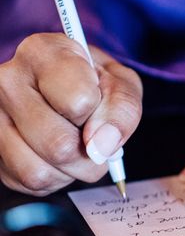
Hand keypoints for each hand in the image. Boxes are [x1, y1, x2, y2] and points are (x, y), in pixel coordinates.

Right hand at [0, 33, 141, 194]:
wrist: (70, 90)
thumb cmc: (96, 84)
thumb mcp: (122, 85)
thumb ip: (122, 110)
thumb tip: (101, 147)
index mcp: (43, 53)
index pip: (79, 101)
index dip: (100, 114)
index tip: (97, 105)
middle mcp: (8, 80)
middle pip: (59, 145)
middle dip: (89, 155)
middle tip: (93, 138)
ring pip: (39, 170)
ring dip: (71, 171)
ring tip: (76, 147)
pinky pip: (28, 181)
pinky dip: (54, 178)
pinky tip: (57, 157)